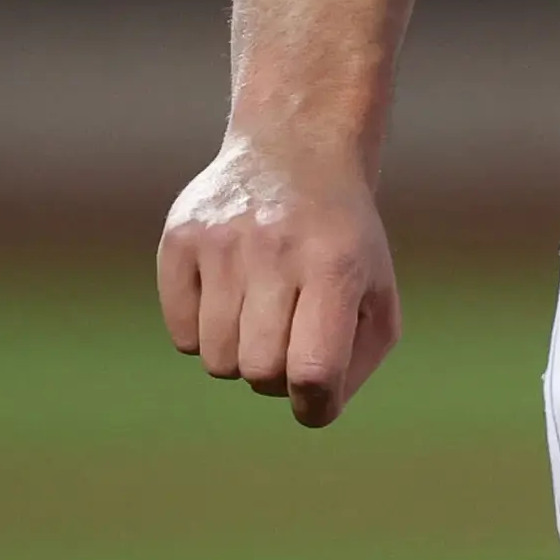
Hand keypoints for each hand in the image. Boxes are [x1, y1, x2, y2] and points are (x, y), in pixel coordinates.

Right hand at [158, 134, 401, 427]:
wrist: (297, 150)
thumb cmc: (343, 241)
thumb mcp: (378, 290)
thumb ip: (358, 359)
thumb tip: (317, 408)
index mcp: (336, 265)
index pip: (315, 368)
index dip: (316, 405)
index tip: (317, 403)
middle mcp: (277, 250)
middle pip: (260, 371)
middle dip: (277, 379)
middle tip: (290, 345)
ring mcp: (223, 242)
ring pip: (216, 360)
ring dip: (241, 356)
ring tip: (263, 315)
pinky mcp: (180, 239)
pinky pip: (182, 335)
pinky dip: (205, 335)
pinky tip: (230, 296)